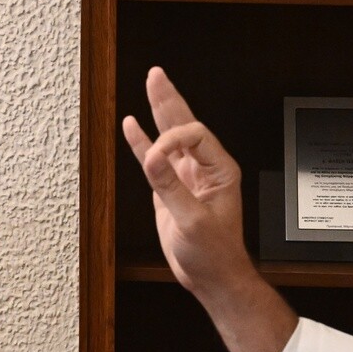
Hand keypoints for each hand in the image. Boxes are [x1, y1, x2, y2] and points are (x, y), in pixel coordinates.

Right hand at [121, 67, 256, 297]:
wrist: (212, 277)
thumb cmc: (215, 253)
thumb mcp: (194, 221)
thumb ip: (170, 188)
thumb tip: (151, 158)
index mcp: (220, 170)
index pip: (194, 136)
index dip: (171, 140)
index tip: (154, 159)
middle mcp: (205, 168)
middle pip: (184, 124)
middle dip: (169, 99)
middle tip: (156, 75)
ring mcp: (187, 177)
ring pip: (170, 137)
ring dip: (158, 112)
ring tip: (150, 84)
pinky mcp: (171, 189)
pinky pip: (154, 161)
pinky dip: (142, 144)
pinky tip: (132, 125)